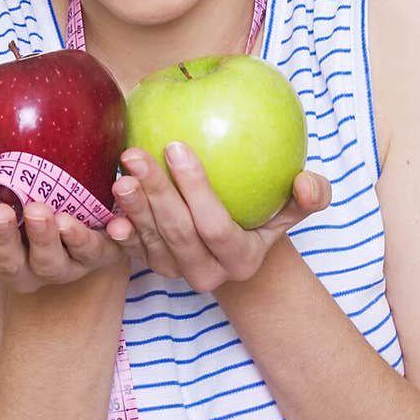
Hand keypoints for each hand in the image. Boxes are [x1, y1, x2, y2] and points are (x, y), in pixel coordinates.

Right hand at [0, 127, 128, 292]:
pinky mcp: (94, 259)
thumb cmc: (22, 190)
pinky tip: (104, 219)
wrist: (82, 208)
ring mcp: (56, 269)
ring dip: (45, 239)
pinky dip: (94, 239)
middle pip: (2, 258)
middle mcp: (15, 267)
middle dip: (1, 236)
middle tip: (1, 209)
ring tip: (45, 212)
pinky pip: (94, 254)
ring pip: (48, 263)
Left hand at [104, 142, 332, 292]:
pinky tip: (108, 206)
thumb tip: (305, 183)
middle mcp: (207, 274)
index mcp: (241, 260)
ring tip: (120, 173)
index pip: (215, 226)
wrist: (235, 245)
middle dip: (156, 194)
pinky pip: (132, 250)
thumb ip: (311, 195)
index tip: (176, 145)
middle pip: (178, 233)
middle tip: (136, 155)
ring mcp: (176, 273)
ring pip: (151, 241)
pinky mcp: (152, 267)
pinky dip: (120, 230)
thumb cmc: (265, 214)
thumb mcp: (294, 207)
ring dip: (133, 207)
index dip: (195, 189)